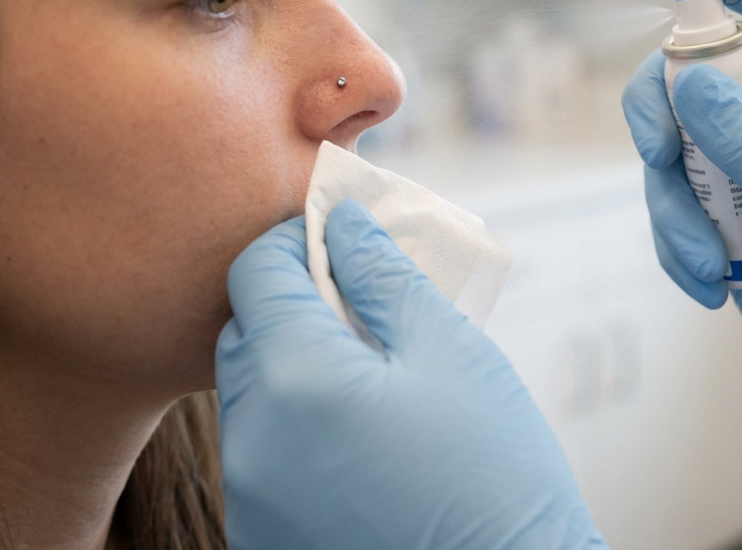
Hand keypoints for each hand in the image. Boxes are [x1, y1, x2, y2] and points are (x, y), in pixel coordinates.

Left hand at [216, 199, 605, 549]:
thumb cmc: (494, 473)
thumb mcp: (450, 351)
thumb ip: (383, 275)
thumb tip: (343, 222)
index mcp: (297, 381)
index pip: (256, 273)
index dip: (299, 241)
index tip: (344, 240)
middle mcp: (252, 443)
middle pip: (247, 331)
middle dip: (297, 301)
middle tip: (369, 303)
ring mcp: (252, 499)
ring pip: (253, 393)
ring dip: (298, 362)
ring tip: (376, 372)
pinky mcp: (264, 535)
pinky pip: (263, 452)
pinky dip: (298, 422)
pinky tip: (364, 432)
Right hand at [621, 0, 741, 479]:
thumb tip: (685, 79)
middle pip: (691, 75)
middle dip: (660, 115)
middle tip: (657, 155)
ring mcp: (740, 171)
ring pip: (669, 151)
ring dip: (673, 212)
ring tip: (709, 265)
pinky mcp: (715, 216)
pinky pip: (667, 206)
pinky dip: (675, 247)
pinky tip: (710, 286)